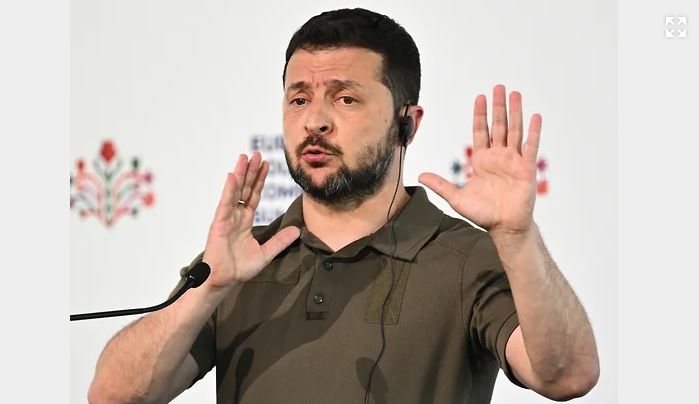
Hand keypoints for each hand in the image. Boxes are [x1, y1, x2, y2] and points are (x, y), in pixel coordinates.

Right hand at [202, 152, 299, 287]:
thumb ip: (280, 241)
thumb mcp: (266, 253)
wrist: (224, 280)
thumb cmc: (239, 269)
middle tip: (257, 154)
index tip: (266, 164)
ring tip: (244, 157)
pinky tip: (232, 176)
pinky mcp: (219, 223)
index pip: (254, 195)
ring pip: (235, 191)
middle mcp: (235, 216)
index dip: (260, 180)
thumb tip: (296, 231)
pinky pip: (225, 203)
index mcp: (245, 221)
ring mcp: (226, 218)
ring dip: (240, 174)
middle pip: (245, 188)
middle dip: (251, 171)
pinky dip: (229, 189)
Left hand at [419, 84, 541, 234]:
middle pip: (498, 126)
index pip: (480, 131)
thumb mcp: (456, 198)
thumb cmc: (483, 214)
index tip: (480, 97)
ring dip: (515, 112)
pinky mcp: (526, 169)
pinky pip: (530, 147)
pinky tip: (534, 116)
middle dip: (497, 107)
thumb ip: (441, 185)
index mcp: (482, 160)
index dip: (480, 114)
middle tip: (498, 87)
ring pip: (514, 131)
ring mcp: (513, 161)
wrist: (504, 227)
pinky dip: (533, 132)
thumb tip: (420, 176)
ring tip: (515, 94)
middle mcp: (498, 157)